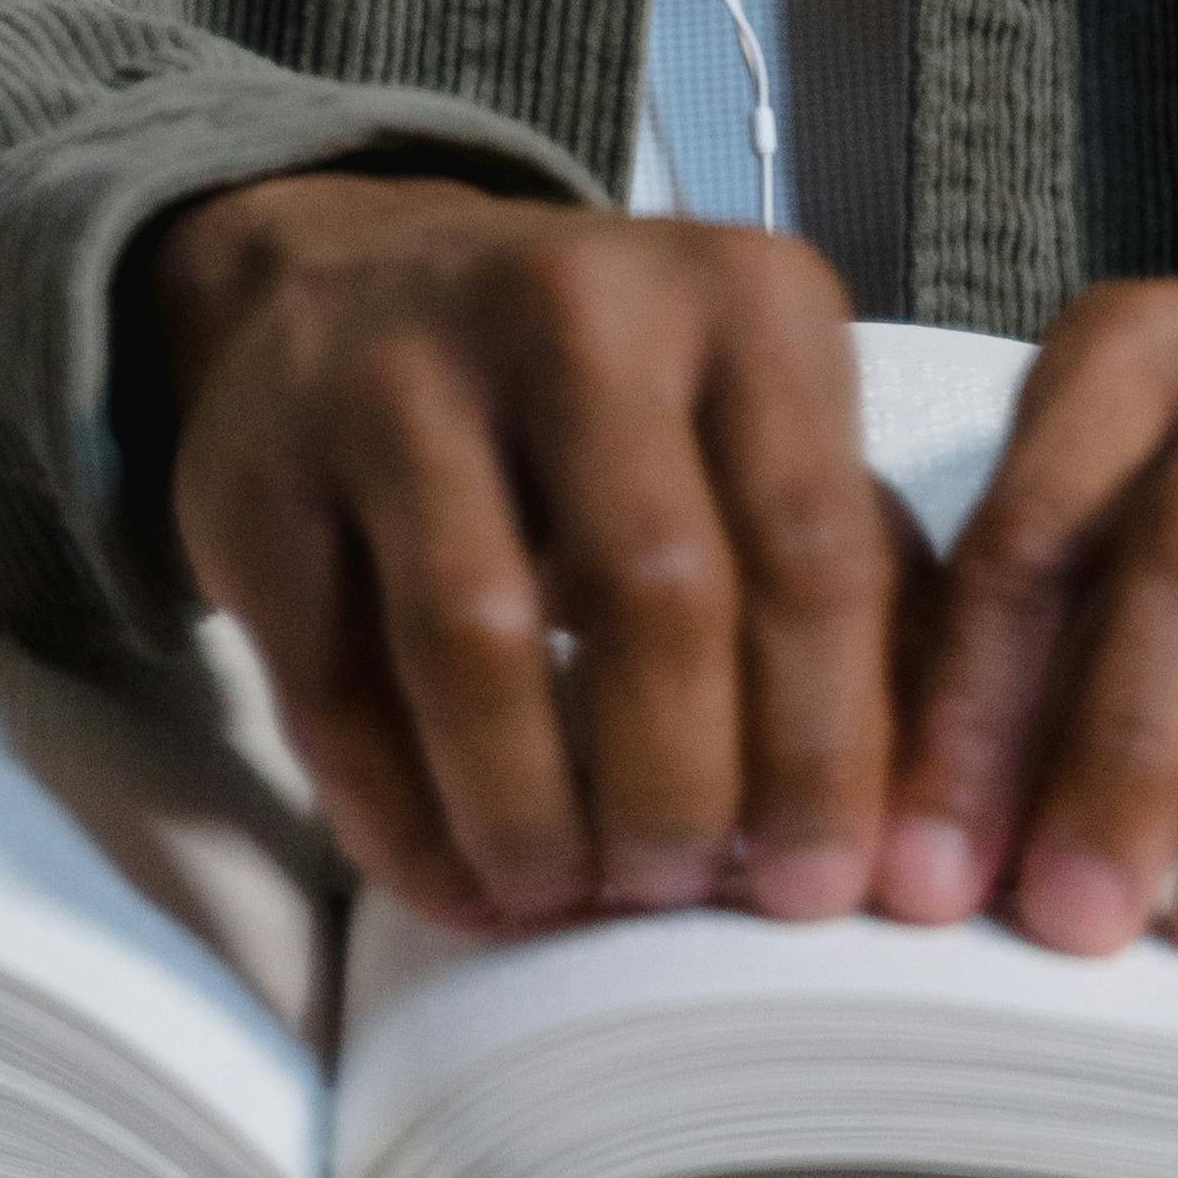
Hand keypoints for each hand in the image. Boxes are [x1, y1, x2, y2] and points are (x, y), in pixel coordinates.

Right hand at [148, 177, 905, 937]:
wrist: (354, 281)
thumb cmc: (614, 404)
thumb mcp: (761, 432)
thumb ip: (865, 591)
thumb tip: (916, 837)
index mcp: (744, 297)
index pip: (813, 547)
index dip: (823, 745)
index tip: (819, 890)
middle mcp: (577, 302)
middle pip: (654, 592)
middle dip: (679, 790)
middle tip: (679, 892)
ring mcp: (401, 372)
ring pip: (477, 642)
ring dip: (532, 815)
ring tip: (564, 895)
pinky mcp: (262, 468)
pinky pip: (335, 689)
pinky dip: (402, 822)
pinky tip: (458, 883)